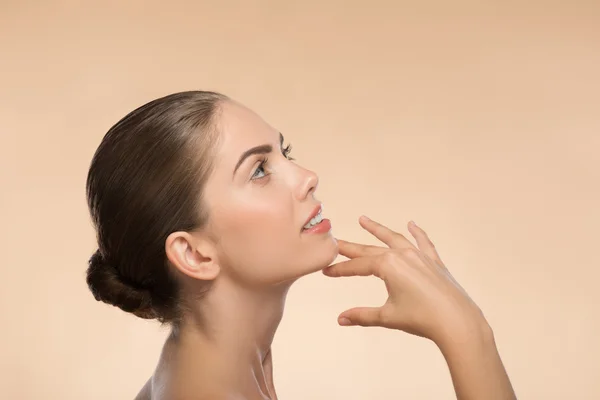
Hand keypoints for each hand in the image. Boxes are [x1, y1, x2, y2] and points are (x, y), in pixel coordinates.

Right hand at [323, 216, 487, 346]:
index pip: (358, 266)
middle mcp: (403, 255)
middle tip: (335, 242)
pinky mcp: (434, 262)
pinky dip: (417, 233)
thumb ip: (362, 315)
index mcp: (388, 266)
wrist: (457, 322)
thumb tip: (341, 320)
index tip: (326, 271)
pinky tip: (411, 224)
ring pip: (394, 238)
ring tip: (363, 219)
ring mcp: (420, 256)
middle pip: (370, 250)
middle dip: (351, 248)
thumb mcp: (388, 316)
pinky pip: (423, 242)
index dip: (340, 270)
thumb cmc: (423, 319)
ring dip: (378, 229)